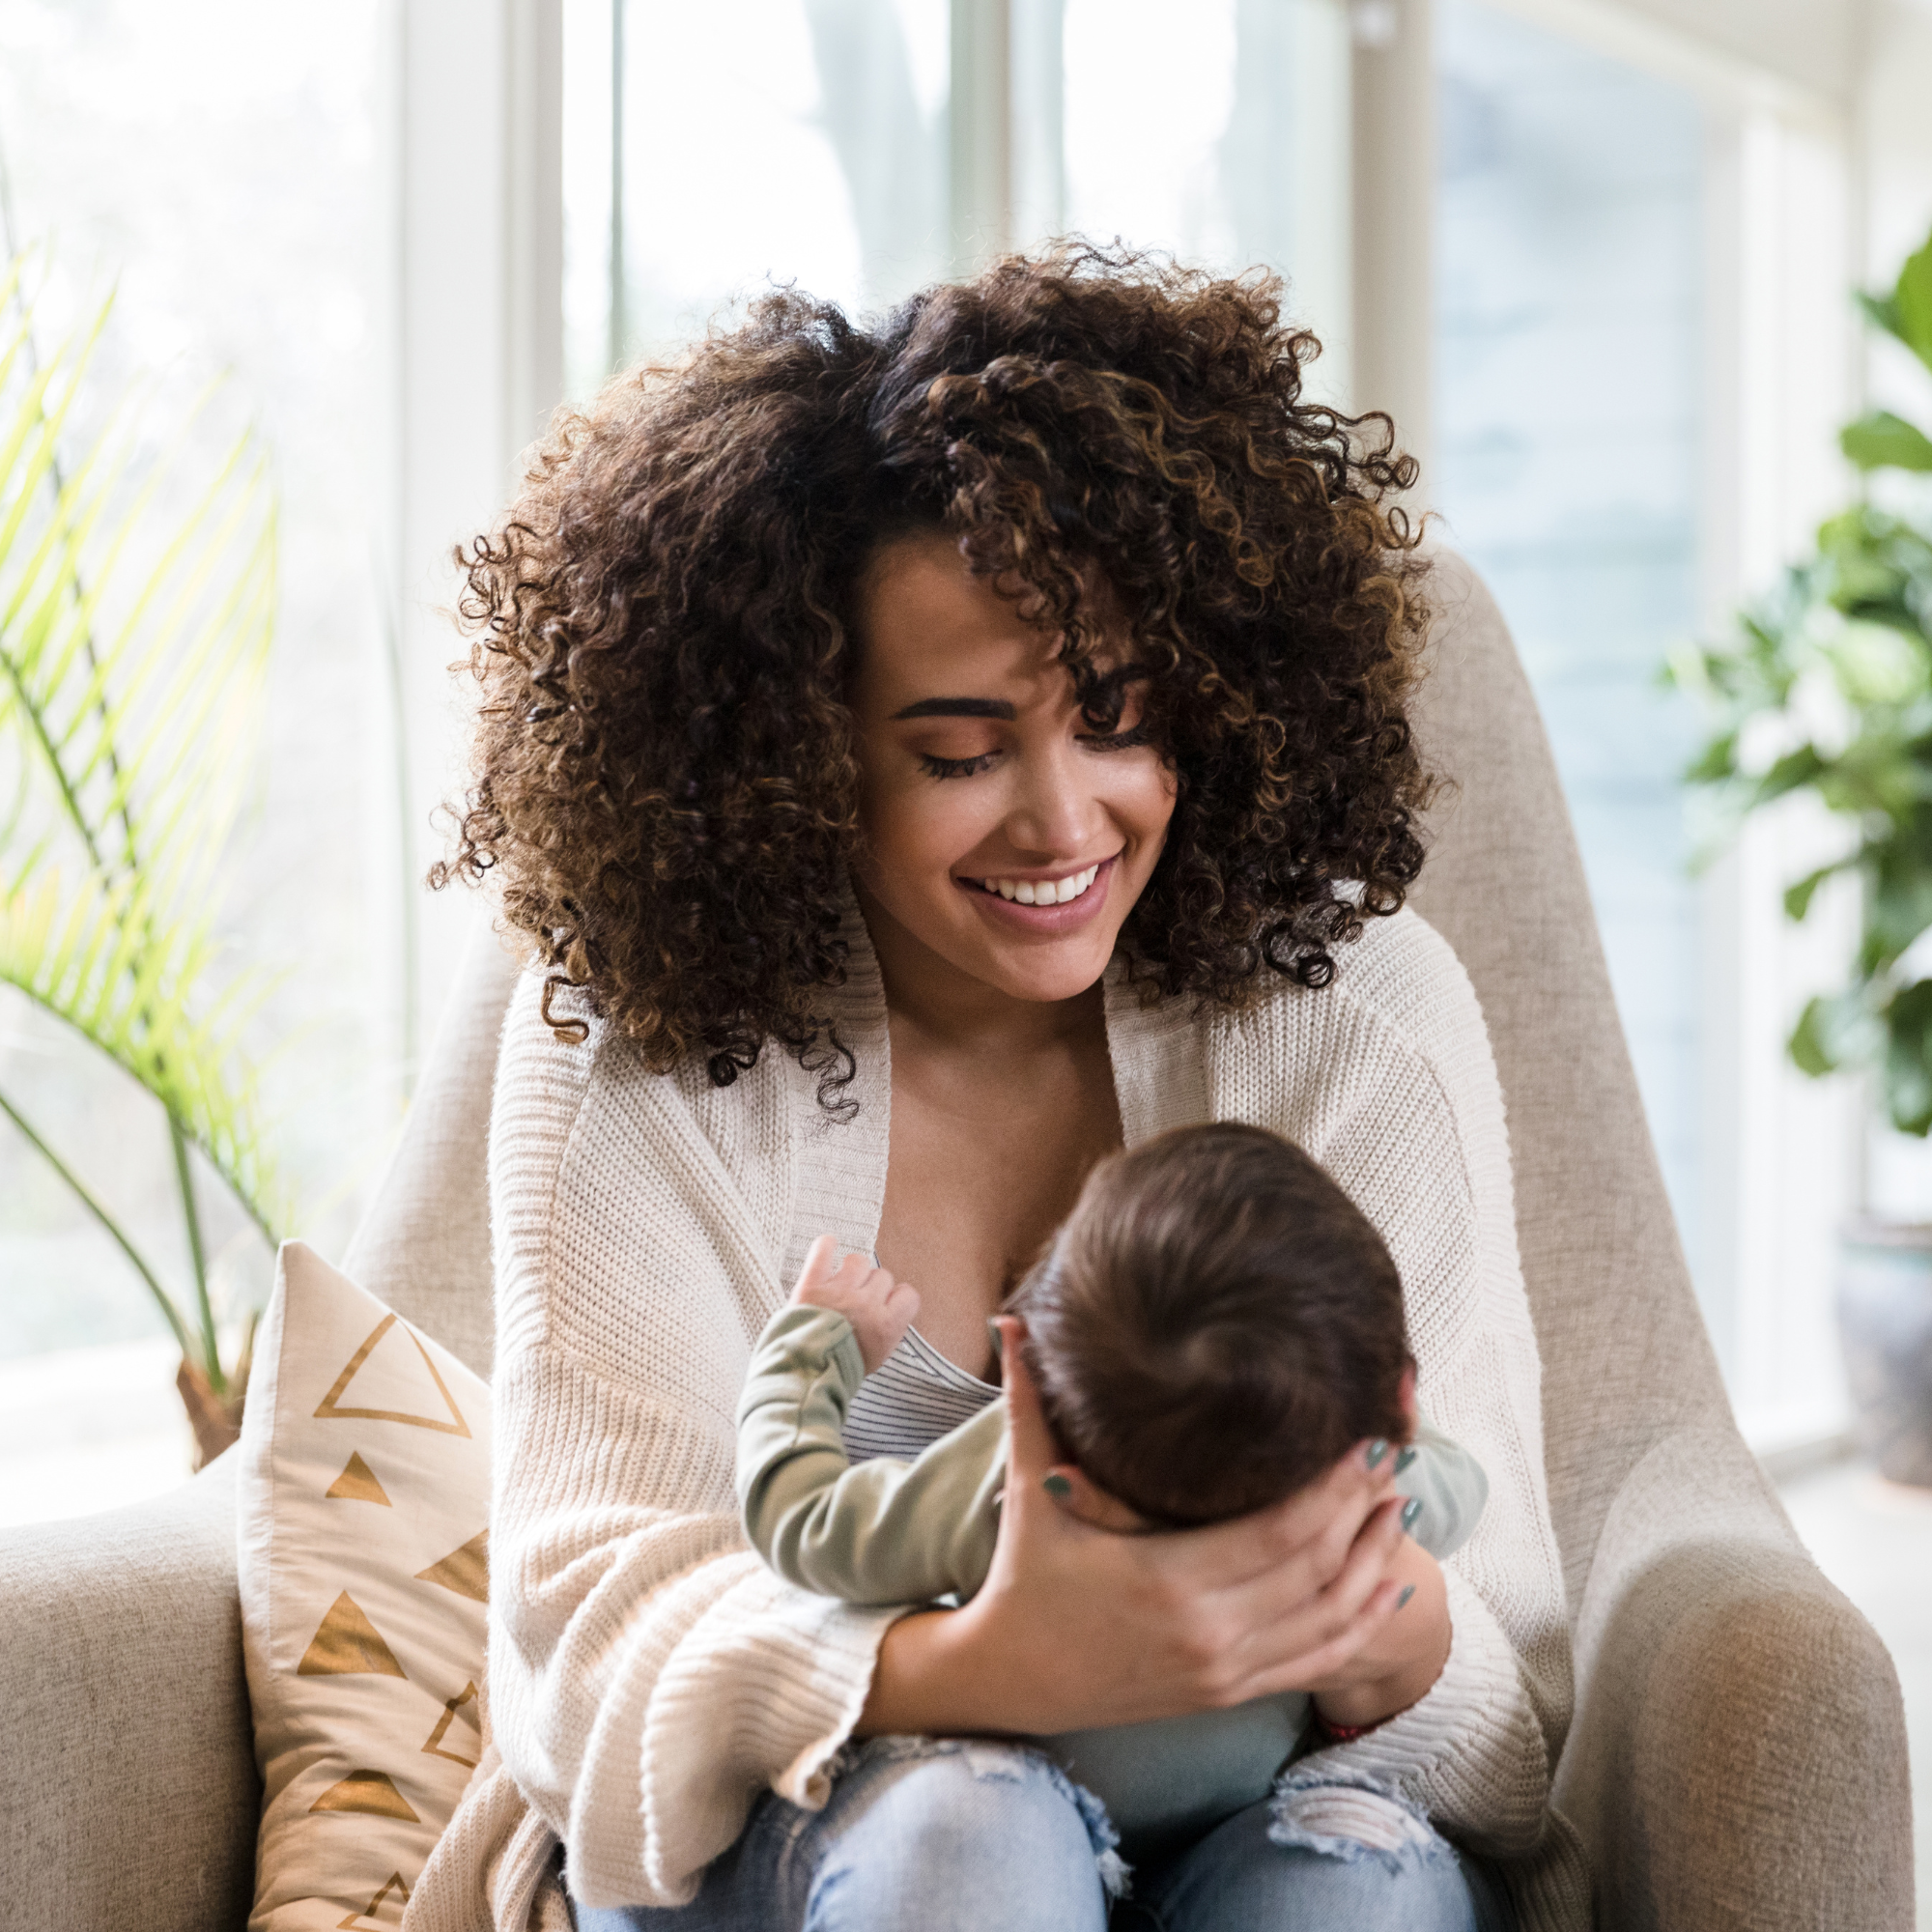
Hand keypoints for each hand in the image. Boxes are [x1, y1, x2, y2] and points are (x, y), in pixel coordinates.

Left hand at [791, 1234, 919, 1373]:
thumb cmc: (840, 1370)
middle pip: (882, 1276)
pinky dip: (825, 1245)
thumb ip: (889, 1331)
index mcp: (885, 1325)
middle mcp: (866, 1303)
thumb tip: (893, 1311)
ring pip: (858, 1261)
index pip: (908, 1295)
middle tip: (858, 1303)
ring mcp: (839, 1290)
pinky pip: (823, 1251)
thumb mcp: (877, 1358)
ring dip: (853, 1271)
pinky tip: (829, 1245)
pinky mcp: (812, 1283)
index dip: (898, 1298)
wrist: (804, 1374)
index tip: (887, 1304)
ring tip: (842, 1284)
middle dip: (872, 1288)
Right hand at [858, 1318, 1436, 1737]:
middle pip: (1319, 1567)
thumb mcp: (1027, 1489)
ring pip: (1331, 1617)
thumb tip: (1010, 1324)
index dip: (1336, 1487)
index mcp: (1168, 1577)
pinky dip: (1362, 1623)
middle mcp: (1208, 1631)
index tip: (1369, 1439)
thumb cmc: (1023, 1576)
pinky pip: (1316, 1660)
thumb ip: (1027, 1405)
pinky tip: (1392, 1587)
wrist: (1010, 1681)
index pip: (1282, 1531)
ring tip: (1402, 1505)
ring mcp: (1223, 1669)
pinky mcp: (1227, 1693)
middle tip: (1396, 1452)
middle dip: (1365, 1509)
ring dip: (1376, 1562)